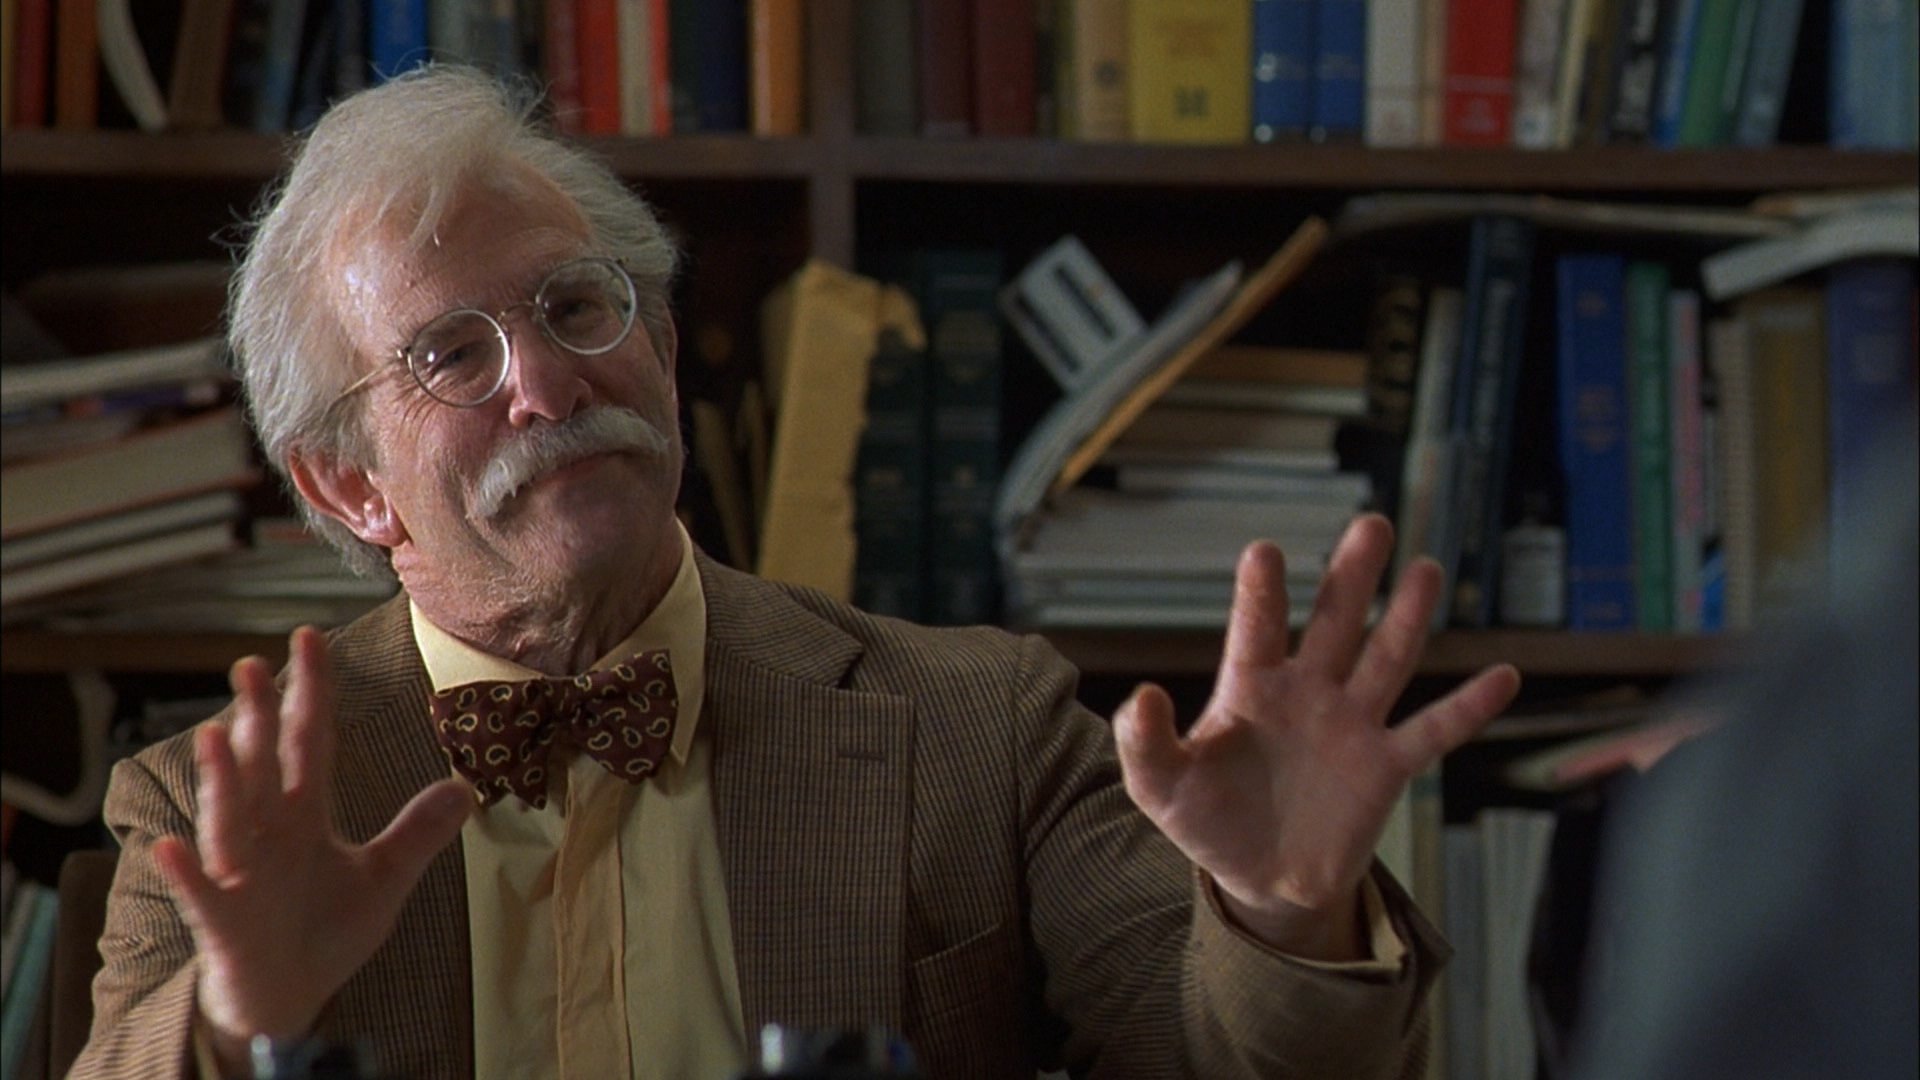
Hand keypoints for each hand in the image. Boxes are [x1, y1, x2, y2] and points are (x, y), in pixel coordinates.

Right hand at [152, 627, 472, 1068]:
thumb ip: (418, 834)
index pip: (310, 741)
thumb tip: (466, 789)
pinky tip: (171, 846)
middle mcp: (267, 831)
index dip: (310, 691)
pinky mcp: (221, 918)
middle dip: (258, 719)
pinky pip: (200, 891)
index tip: (309, 637)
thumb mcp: (383, 879)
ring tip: (217, 736)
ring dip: (221, 779)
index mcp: (304, 814)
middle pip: (263, 765)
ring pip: (228, 817)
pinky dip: (186, 870)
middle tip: (251, 666)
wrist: (285, 998)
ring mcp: (240, 872)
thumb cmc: (324, 933)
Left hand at [1113, 514, 1519, 958]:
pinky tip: (1504, 674)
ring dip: (1408, 617)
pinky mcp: (1386, 767)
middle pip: (1335, 623)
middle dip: (1352, 575)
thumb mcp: (1160, 787)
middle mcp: (1307, 692)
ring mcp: (1351, 725)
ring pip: (1387, 658)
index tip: (1264, 552)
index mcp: (1250, 688)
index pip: (1257, 631)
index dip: (1261, 595)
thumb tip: (1143, 697)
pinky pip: (1433, 731)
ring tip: (1426, 569)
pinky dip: (1468, 706)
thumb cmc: (1206, 820)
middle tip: (1371, 524)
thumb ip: (1146, 744)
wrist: (1261, 878)